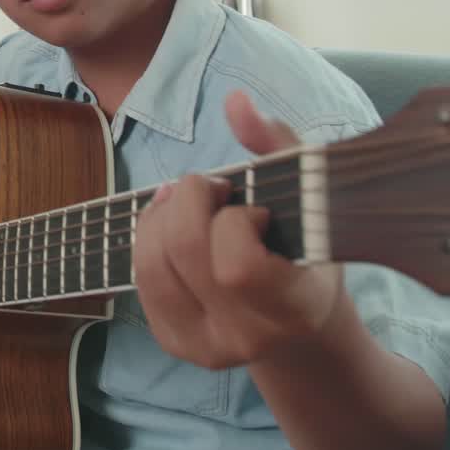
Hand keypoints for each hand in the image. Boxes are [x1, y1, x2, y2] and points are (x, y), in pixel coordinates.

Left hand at [133, 90, 345, 368]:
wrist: (300, 318)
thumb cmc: (306, 240)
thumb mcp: (308, 190)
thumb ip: (276, 142)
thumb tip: (235, 102)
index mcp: (296, 306)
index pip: (236, 266)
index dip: (233, 221)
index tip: (252, 207)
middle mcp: (251, 337)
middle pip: (185, 254)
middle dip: (188, 202)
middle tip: (211, 190)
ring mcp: (209, 347)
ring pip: (152, 266)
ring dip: (160, 217)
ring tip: (186, 202)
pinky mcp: (177, 344)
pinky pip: (140, 281)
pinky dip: (148, 241)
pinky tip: (171, 225)